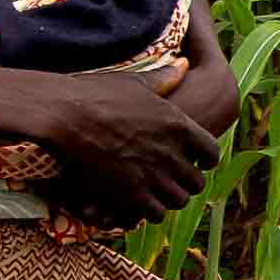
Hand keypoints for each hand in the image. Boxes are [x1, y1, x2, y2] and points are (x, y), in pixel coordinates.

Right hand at [17, 66, 220, 219]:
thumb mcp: (137, 81)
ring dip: (171, 198)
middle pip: (197, 182)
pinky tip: (142, 202)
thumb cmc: (99, 93)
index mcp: (179, 125)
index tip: (198, 160)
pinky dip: (151, 211)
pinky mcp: (130, 193)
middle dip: (188, 182)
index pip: (211, 153)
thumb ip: (165, 78)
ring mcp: (152, 175)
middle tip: (176, 179)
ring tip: (160, 193)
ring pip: (179, 201)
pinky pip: (155, 214)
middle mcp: (171, 153)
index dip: (206, 159)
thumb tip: (184, 65)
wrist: (68, 115)